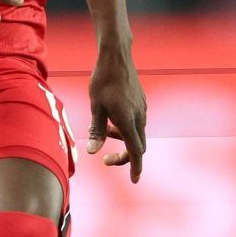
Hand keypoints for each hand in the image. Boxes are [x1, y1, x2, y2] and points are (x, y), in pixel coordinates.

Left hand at [86, 47, 146, 181]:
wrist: (116, 56)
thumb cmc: (102, 80)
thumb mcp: (95, 106)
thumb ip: (96, 130)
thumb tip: (93, 152)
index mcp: (128, 120)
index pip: (135, 151)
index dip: (134, 167)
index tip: (133, 180)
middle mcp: (139, 117)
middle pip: (138, 146)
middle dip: (125, 157)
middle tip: (106, 160)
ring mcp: (142, 109)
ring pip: (137, 134)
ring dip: (123, 140)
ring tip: (104, 131)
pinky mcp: (141, 103)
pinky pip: (137, 123)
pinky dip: (126, 129)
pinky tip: (112, 120)